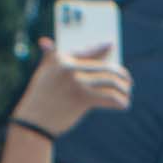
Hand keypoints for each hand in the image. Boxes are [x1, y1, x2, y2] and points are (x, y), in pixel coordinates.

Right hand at [13, 37, 132, 135]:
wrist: (34, 121)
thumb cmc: (39, 97)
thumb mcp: (43, 73)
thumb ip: (49, 56)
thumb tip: (46, 41)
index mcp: (62, 59)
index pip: (89, 50)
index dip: (103, 48)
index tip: (112, 45)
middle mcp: (71, 67)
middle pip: (106, 67)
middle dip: (121, 75)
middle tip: (128, 82)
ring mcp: (78, 82)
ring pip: (111, 81)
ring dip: (123, 89)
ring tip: (127, 95)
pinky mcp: (83, 98)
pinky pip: (109, 97)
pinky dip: (120, 101)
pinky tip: (123, 105)